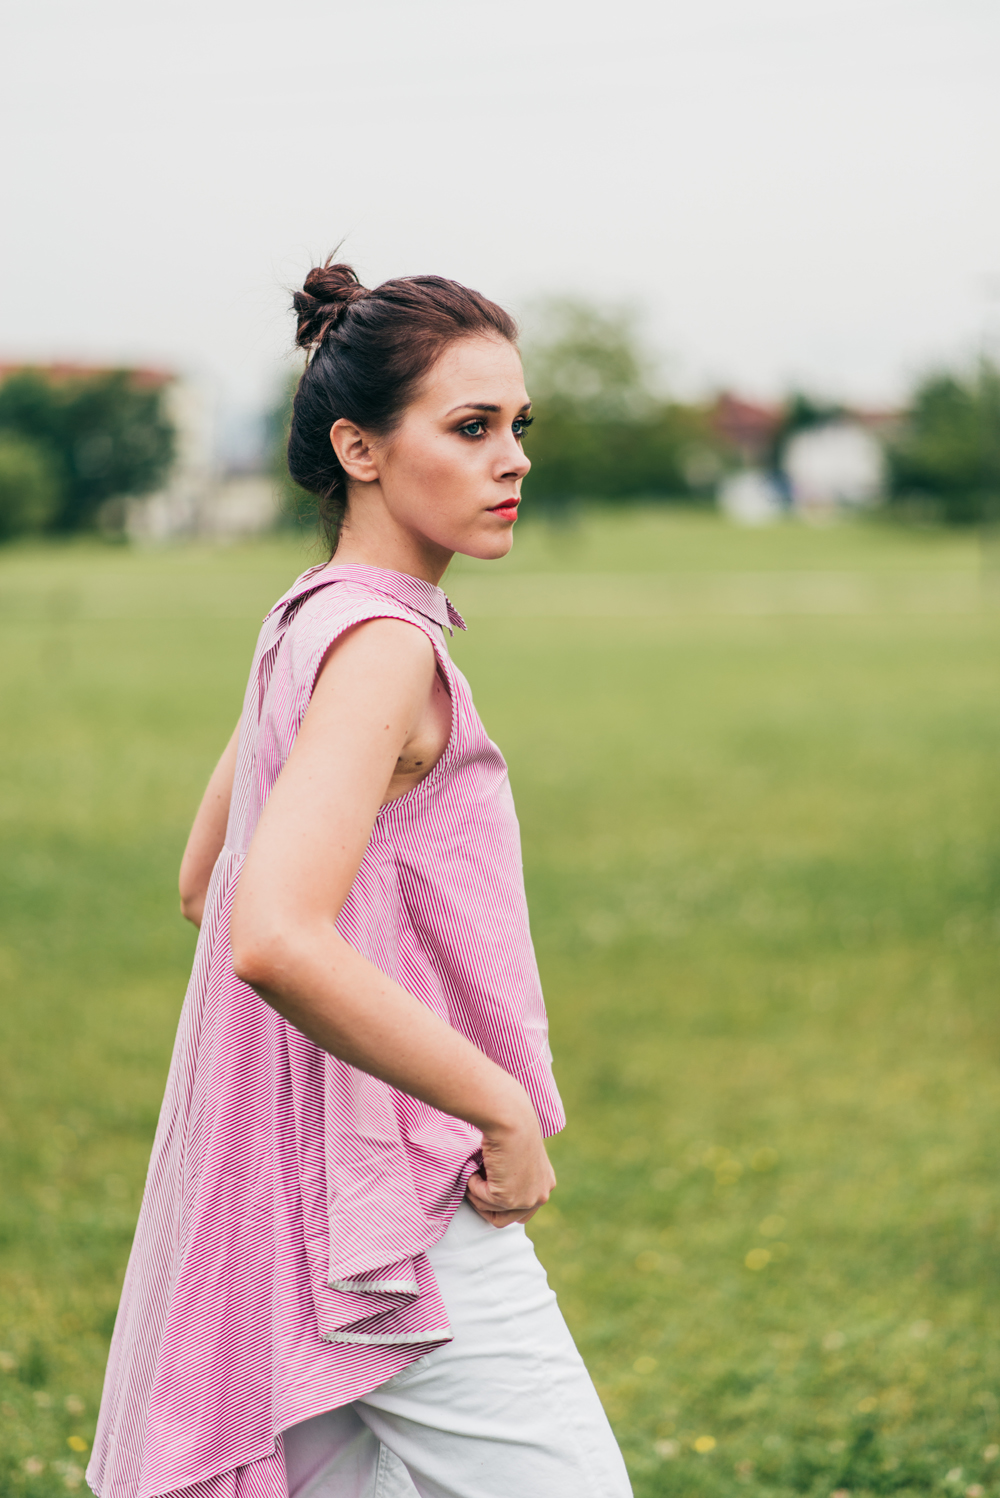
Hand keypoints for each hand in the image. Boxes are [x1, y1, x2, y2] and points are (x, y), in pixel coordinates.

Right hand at [465, 1109, 556, 1227]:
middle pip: (506, 1220)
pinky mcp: (507, 1199)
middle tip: (475, 1186)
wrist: (511, 1120)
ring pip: (490, 1211)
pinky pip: (480, 1198)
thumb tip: (494, 1187)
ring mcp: (525, 1200)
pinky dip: (473, 1184)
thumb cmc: (513, 1128)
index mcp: (545, 1185)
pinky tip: (478, 1165)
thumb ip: (516, 1176)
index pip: (522, 1212)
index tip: (486, 1189)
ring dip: (477, 1192)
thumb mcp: (520, 1156)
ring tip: (476, 1170)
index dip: (501, 1205)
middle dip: (487, 1205)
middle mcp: (540, 1197)